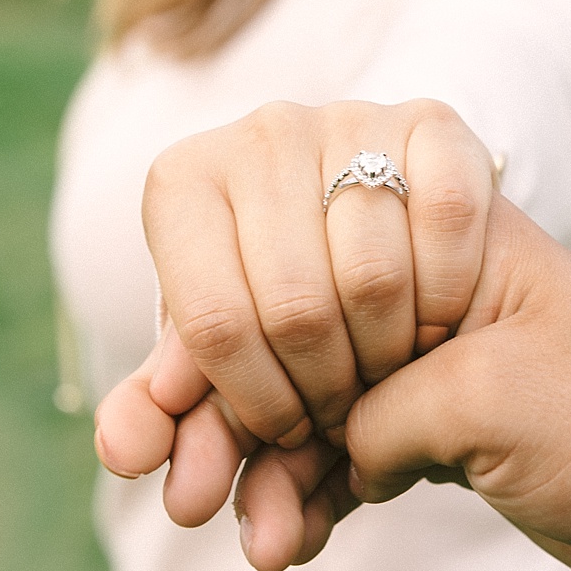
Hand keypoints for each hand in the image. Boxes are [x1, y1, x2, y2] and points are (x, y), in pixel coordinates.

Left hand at [93, 98, 497, 529]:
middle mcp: (260, 133)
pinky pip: (445, 224)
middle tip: (339, 417)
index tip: (285, 433)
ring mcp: (350, 118)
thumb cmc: (273, 306)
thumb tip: (125, 452)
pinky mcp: (433, 121)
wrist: (372, 233)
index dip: (256, 405)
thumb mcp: (216, 363)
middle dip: (323, 392)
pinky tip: (431, 326)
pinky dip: (444, 298)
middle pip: (295, 307)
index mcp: (184, 182)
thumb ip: (163, 419)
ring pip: (374, 277)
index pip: (214, 323)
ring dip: (387, 358)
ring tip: (380, 378)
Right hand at [233, 197, 570, 570]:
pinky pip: (323, 443)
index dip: (248, 327)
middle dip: (221, 401)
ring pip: (283, 381)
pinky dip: (294, 490)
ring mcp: (405, 339)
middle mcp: (407, 259)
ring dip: (244, 453)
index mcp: (435, 208)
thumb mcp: (483, 400)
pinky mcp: (413, 414)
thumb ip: (370, 412)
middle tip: (187, 486)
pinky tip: (274, 537)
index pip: (282, 234)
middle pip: (264, 310)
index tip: (278, 412)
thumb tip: (280, 464)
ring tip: (208, 519)